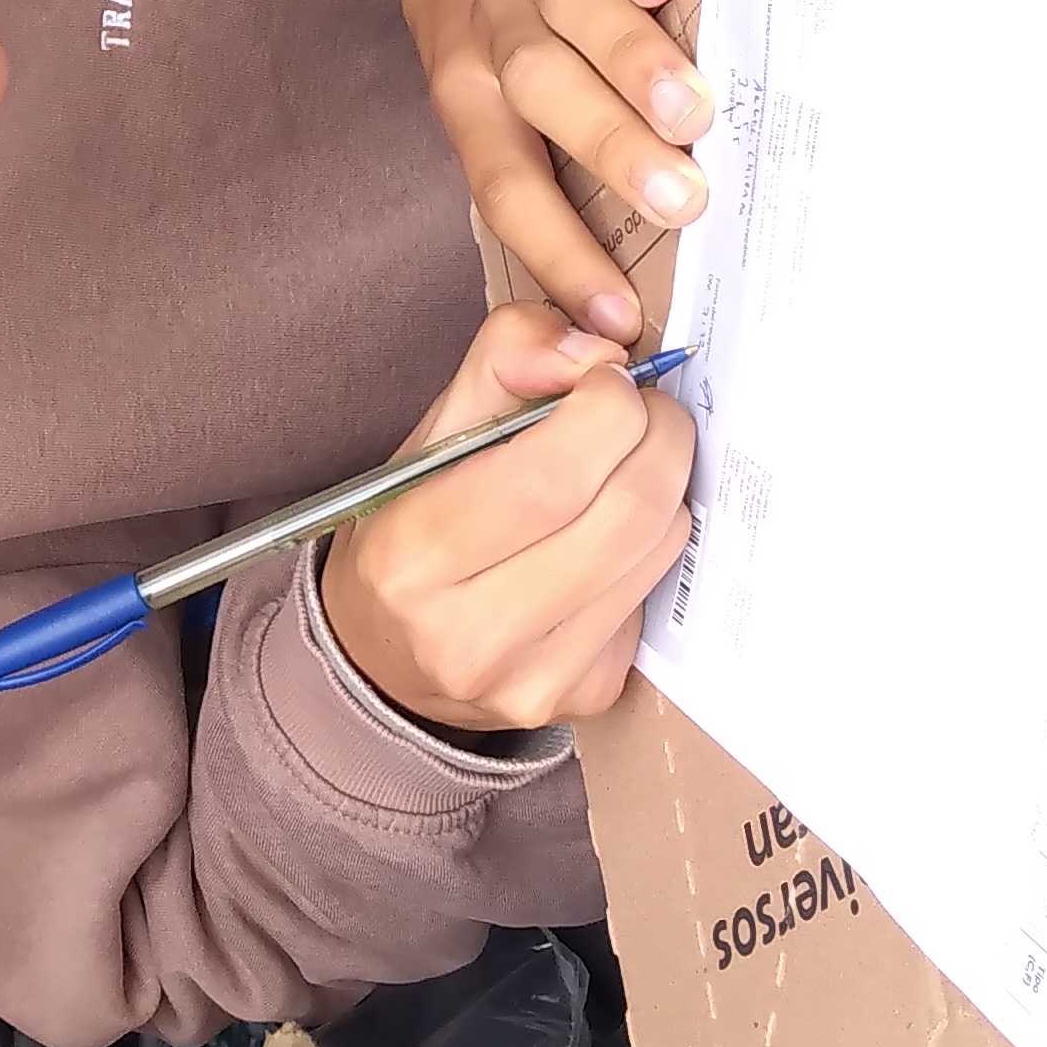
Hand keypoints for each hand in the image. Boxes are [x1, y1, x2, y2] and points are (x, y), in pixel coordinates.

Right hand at [320, 305, 694, 742]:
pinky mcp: (586, 696)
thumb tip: (597, 350)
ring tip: (629, 463)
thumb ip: (504, 362)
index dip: (607, 407)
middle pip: (625, 511)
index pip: (551, 475)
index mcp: (411, 557)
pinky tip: (609, 538)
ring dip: (665, 485)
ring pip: (658, 549)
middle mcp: (468, 634)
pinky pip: (654, 595)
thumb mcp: (427, 434)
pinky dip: (647, 548)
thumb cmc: (407, 530)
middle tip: (642, 409)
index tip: (605, 380)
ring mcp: (534, 679)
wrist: (381, 664)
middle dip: (658, 434)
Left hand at [397, 0, 705, 336]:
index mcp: (470, 98)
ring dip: (630, 61)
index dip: (557, 251)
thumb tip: (621, 287)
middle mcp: (496, 32)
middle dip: (610, 146)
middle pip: (541, 90)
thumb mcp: (492, 97)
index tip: (616, 315)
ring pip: (575, 9)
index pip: (506, 185)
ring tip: (691, 110)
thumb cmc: (495, 29)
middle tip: (682, 200)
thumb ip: (552, 165)